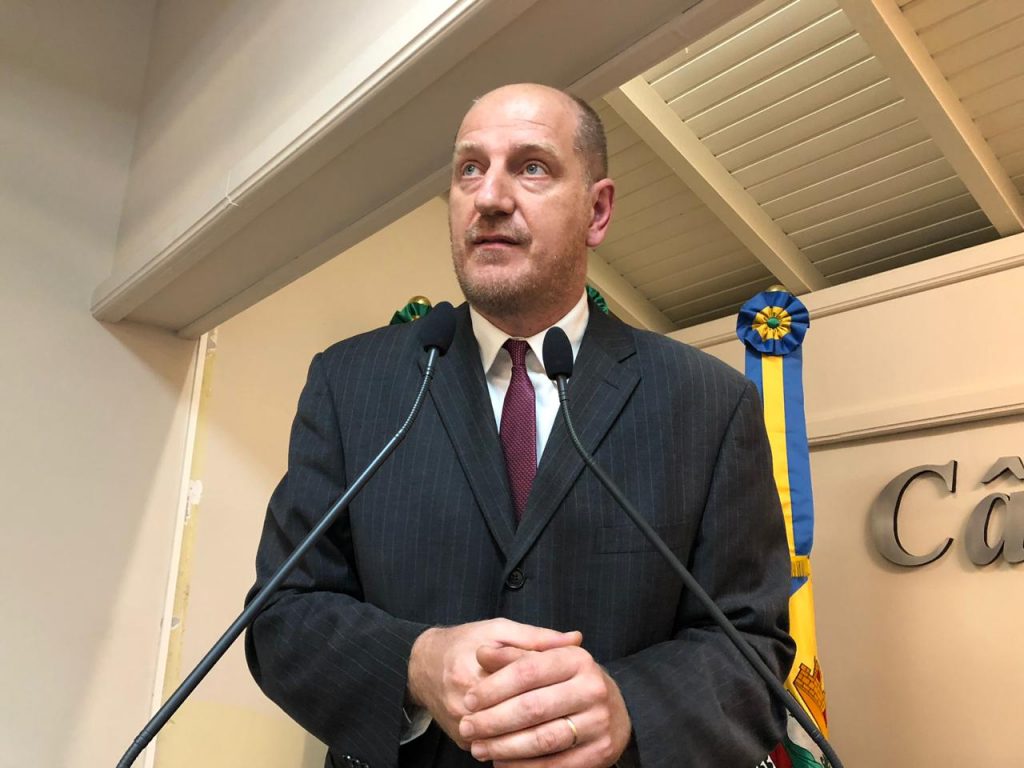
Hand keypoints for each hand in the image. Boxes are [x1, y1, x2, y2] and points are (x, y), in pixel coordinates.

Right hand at [407, 619, 581, 748]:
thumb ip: (536, 638)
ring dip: (536, 741)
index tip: (579, 694)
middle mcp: (464, 701)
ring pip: (506, 740)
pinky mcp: (462, 741)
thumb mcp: (499, 630)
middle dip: (548, 721)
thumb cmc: (465, 643)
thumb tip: (577, 639)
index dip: (552, 690)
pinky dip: (518, 748)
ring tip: (566, 735)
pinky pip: (496, 748)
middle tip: (578, 721)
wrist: (422, 666)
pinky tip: (543, 745)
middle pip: (515, 719)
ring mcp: (462, 725)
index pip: (521, 685)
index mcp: (474, 670)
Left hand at [459, 644, 631, 766]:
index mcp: (577, 659)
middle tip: (468, 727)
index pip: (527, 671)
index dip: (494, 687)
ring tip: (479, 748)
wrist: (614, 708)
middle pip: (533, 708)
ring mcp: (599, 723)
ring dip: (504, 748)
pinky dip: (524, 767)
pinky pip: (555, 765)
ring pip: (542, 740)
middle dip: (493, 720)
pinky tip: (502, 763)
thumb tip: (483, 653)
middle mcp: (592, 689)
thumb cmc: (568, 679)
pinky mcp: (600, 753)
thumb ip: (513, 654)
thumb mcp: (545, 658)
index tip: (469, 699)